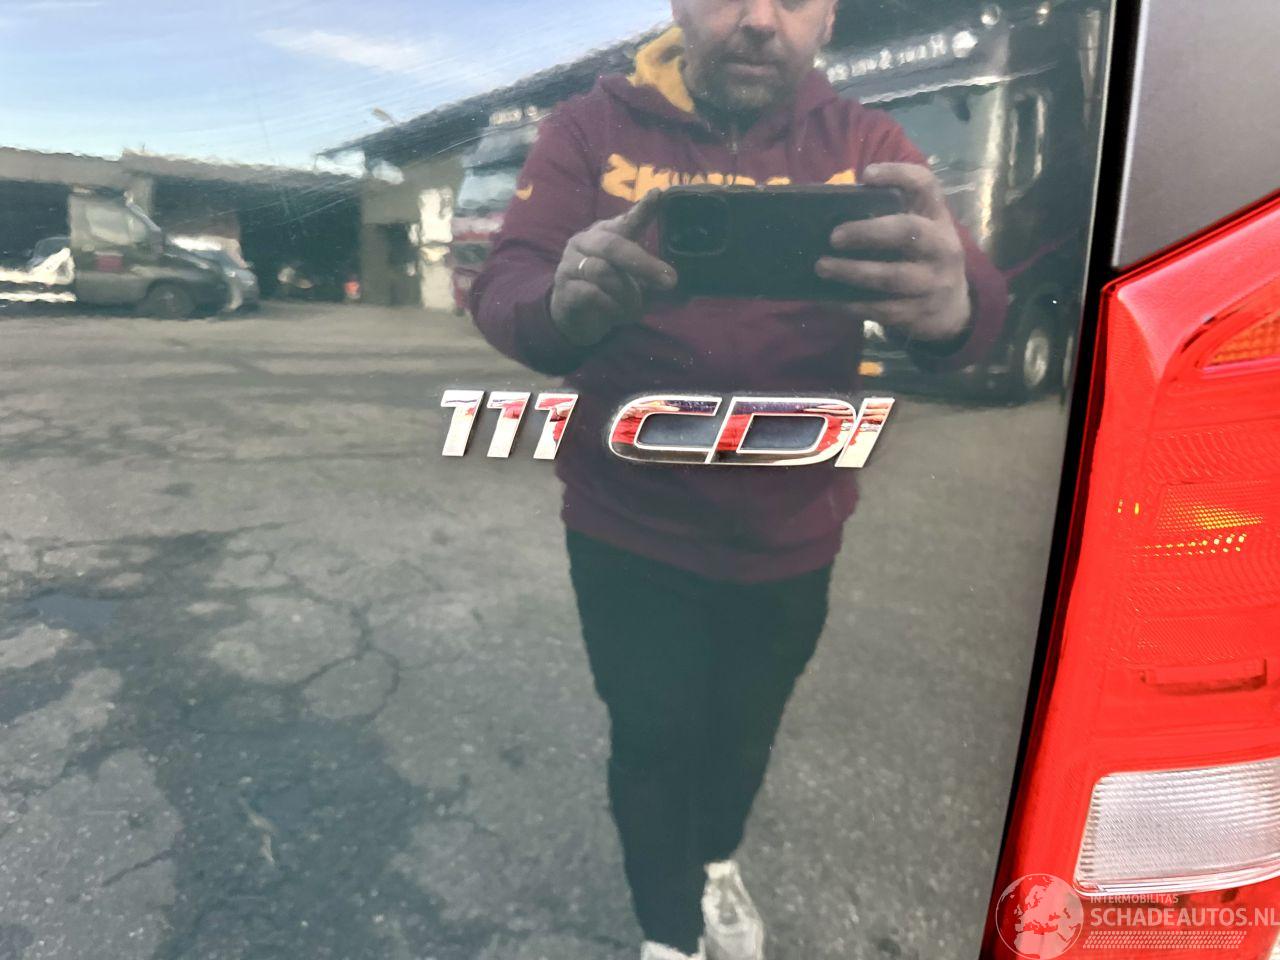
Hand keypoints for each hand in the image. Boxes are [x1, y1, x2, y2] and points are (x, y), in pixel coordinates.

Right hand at [550, 190, 676, 346]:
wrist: (574, 318)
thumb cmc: (610, 292)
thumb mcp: (637, 286)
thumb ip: (657, 284)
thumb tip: (689, 292)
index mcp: (607, 233)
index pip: (627, 219)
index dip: (642, 208)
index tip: (658, 195)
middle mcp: (586, 242)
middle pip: (612, 245)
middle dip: (643, 263)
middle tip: (670, 281)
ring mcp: (571, 264)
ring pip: (601, 271)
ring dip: (626, 292)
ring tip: (635, 307)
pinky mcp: (565, 289)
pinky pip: (590, 294)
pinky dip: (611, 306)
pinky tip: (617, 314)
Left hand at [817, 162, 970, 341]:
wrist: (952, 309)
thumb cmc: (923, 259)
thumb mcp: (921, 231)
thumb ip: (892, 216)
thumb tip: (832, 209)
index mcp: (937, 218)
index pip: (926, 186)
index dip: (898, 175)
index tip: (867, 174)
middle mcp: (941, 246)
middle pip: (908, 231)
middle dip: (867, 232)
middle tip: (834, 236)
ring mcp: (932, 282)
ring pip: (891, 276)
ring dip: (852, 271)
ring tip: (822, 266)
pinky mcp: (918, 312)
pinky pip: (880, 309)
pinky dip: (851, 304)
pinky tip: (828, 298)